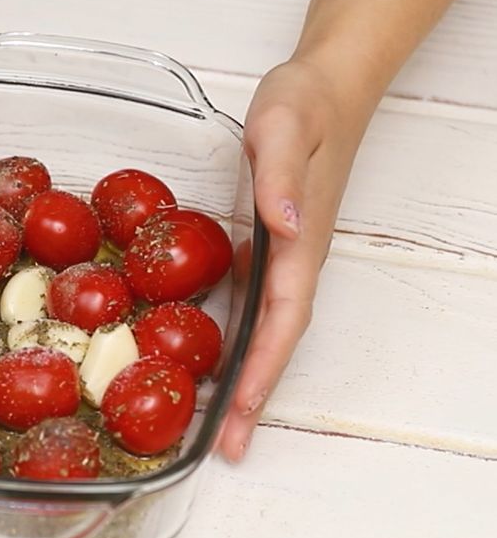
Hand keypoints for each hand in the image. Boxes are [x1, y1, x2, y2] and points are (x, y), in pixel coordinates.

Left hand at [218, 57, 372, 460]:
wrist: (324, 89)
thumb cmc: (305, 105)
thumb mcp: (284, 126)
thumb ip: (280, 174)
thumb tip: (283, 224)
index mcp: (301, 242)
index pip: (285, 319)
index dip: (264, 367)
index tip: (242, 410)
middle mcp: (296, 261)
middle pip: (277, 341)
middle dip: (255, 395)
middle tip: (228, 448)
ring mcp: (282, 259)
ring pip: (267, 331)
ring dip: (247, 380)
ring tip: (219, 427)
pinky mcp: (267, 249)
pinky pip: (254, 308)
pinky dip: (239, 344)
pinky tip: (213, 362)